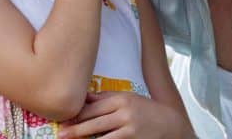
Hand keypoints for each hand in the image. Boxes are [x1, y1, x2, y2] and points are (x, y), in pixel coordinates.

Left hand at [58, 92, 194, 138]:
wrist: (170, 125)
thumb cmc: (146, 111)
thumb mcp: (128, 99)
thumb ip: (105, 99)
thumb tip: (83, 97)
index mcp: (121, 99)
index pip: (94, 107)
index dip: (77, 115)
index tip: (64, 119)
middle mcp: (125, 112)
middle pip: (94, 122)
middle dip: (76, 129)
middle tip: (61, 134)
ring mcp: (129, 128)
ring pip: (101, 137)